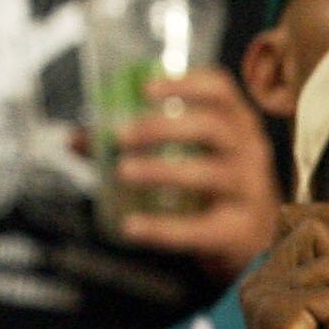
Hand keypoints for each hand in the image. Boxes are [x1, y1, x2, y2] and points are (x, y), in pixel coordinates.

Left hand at [109, 65, 283, 278]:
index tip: (145, 88)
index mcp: (236, 123)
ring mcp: (249, 192)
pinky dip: (162, 228)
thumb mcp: (185, 158)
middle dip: (163, 127)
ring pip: (211, 174)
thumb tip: (74, 138)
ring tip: (124, 171)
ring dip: (162, 170)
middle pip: (212, 127)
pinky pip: (199, 228)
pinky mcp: (239, 232)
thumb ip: (131, 145)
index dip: (185, 84)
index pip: (221, 90)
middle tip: (121, 136)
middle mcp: (249, 151)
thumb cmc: (212, 189)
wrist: (255, 244)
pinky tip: (131, 226)